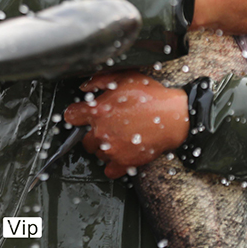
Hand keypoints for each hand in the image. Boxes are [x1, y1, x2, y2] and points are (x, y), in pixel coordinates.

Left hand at [63, 71, 188, 178]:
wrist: (175, 116)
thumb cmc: (151, 96)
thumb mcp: (125, 77)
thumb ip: (100, 80)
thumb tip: (84, 87)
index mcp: (98, 111)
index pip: (71, 116)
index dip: (77, 113)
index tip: (84, 114)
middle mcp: (101, 132)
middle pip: (84, 139)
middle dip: (93, 132)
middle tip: (109, 125)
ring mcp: (112, 149)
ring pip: (97, 153)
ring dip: (104, 147)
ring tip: (120, 137)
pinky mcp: (124, 162)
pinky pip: (109, 170)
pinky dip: (113, 164)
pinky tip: (121, 153)